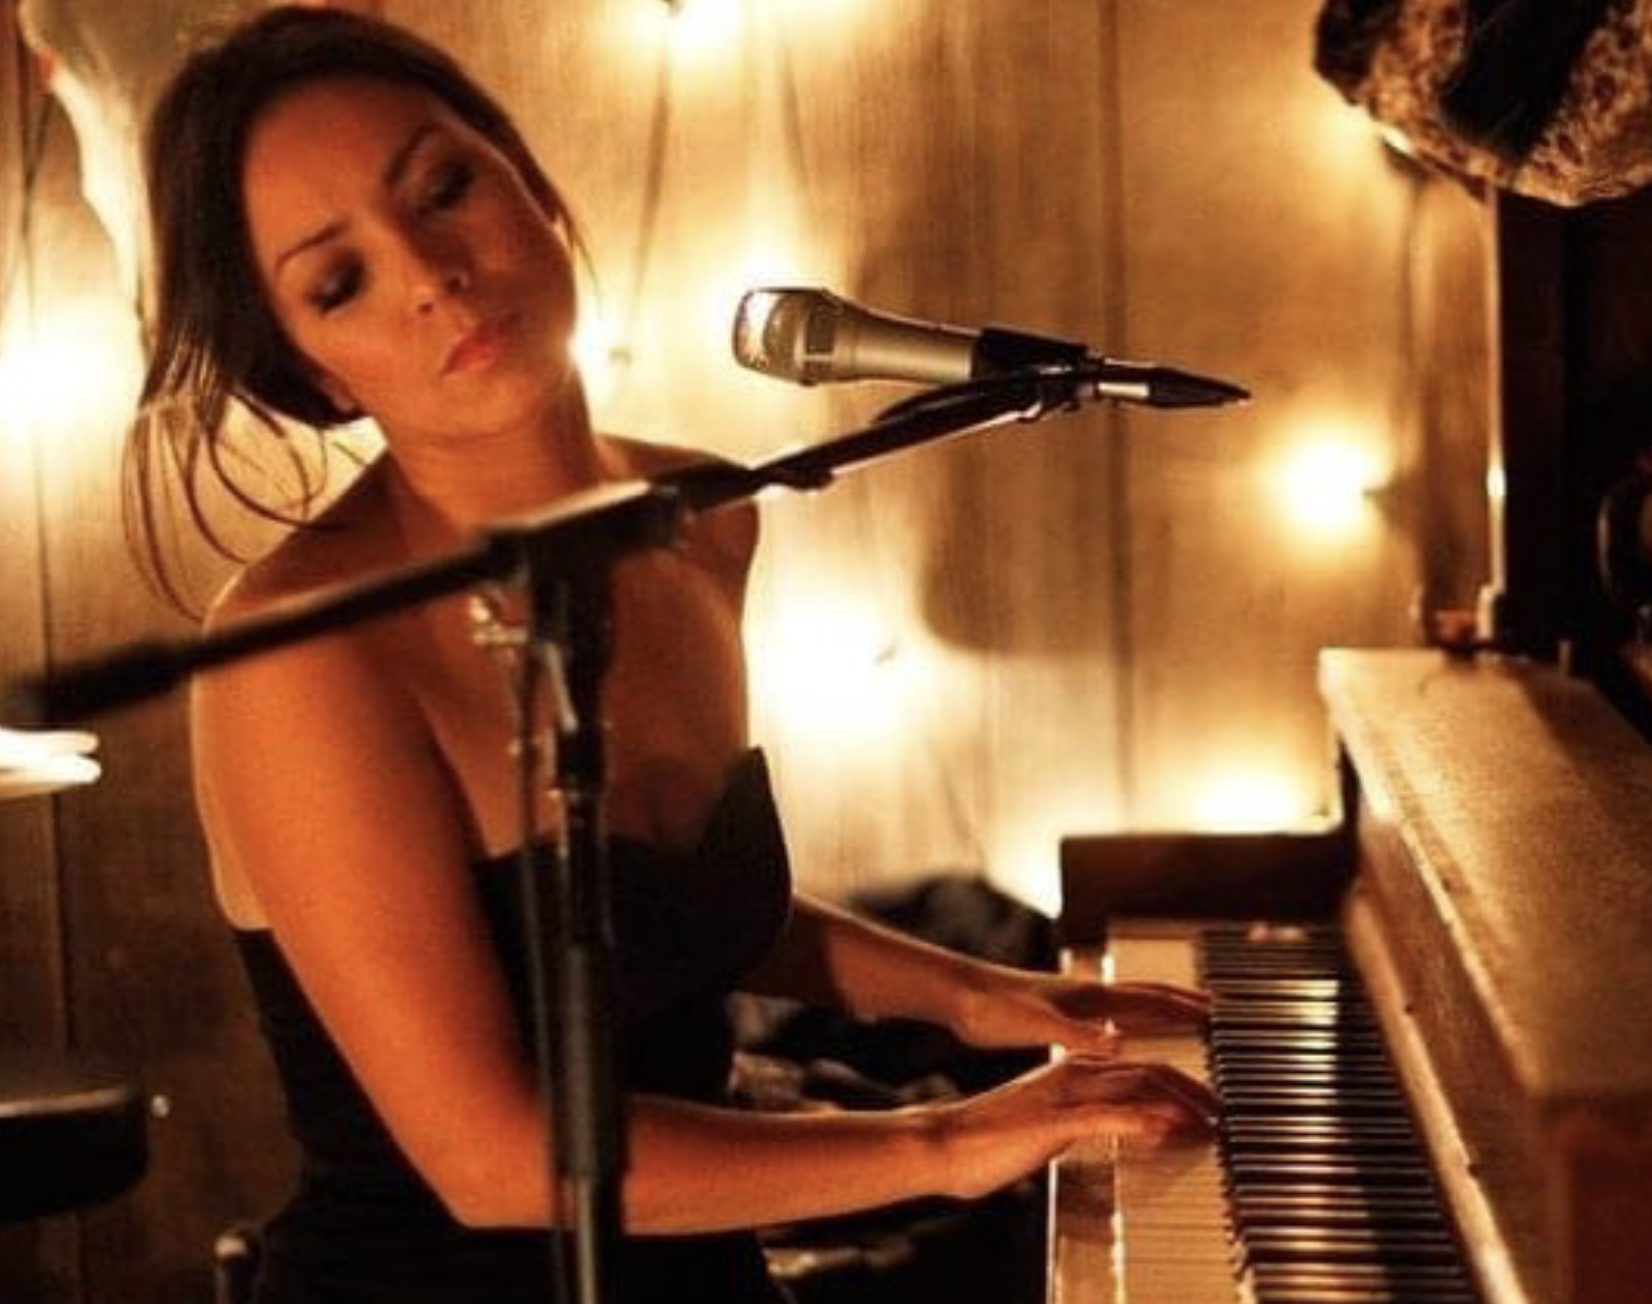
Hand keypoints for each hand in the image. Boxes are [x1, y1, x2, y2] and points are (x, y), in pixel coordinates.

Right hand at [935, 1056, 1218, 1199]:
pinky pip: (1104, 1115)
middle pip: (1146, 1068)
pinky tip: (1164, 1128)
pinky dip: (1139, 1120)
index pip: (1136, 1066)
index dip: (1178, 1080)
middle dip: (1192, 1088)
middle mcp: (1071, 1074)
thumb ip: (1082, 1122)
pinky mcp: (1051, 1119)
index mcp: (1070, 1072)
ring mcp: (1062, 1094)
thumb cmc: (988, 1140)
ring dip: (1178, 1101)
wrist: (943, 1143)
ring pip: (1133, 1084)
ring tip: (1210, 1120)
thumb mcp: (1047, 1127)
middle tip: (1223, 1112)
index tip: (1207, 1102)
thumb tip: (1113, 1129)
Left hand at [954, 968, 1211, 1056]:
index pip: (1149, 1000)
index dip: (1183, 1007)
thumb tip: (1120, 1043)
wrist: (958, 995)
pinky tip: (1119, 1032)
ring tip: (1176, 1016)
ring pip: (1126, 1002)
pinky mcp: (1055, 1011)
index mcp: (1089, 998)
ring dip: (1155, 1008)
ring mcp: (1071, 1000)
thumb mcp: (1038, 1026)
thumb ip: (1079, 1035)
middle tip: (1212, 1007)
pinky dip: (1125, 1021)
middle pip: (1145, 994)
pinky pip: (1105, 1015)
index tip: (1217, 1010)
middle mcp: (1086, 994)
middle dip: (1180, 1001)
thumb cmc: (993, 1010)